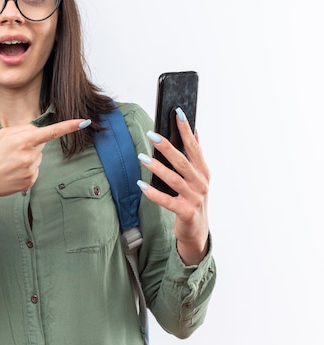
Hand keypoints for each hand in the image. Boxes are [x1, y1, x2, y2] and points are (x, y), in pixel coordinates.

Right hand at [0, 119, 90, 208]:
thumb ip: (23, 130)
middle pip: (41, 144)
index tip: (83, 122)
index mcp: (23, 140)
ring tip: (8, 163)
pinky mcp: (30, 182)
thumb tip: (41, 133)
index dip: (68, 126)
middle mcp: (29, 156)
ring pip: (38, 158)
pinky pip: (34, 171)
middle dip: (29, 145)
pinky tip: (12, 173)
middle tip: (9, 152)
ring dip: (27, 158)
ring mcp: (31, 170)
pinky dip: (26, 170)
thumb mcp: (2, 135)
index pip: (51, 132)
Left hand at [138, 108, 210, 264]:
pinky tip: (140, 185)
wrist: (197, 232)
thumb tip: (195, 131)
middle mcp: (201, 183)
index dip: (186, 130)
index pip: (194, 147)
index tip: (177, 113)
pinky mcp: (186, 212)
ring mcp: (195, 198)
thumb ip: (196, 156)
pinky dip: (154, 193)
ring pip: (174, 180)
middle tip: (151, 134)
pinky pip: (167, 201)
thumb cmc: (193, 200)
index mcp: (203, 172)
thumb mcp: (198, 177)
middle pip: (183, 161)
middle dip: (167, 147)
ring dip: (157, 168)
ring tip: (141, 157)